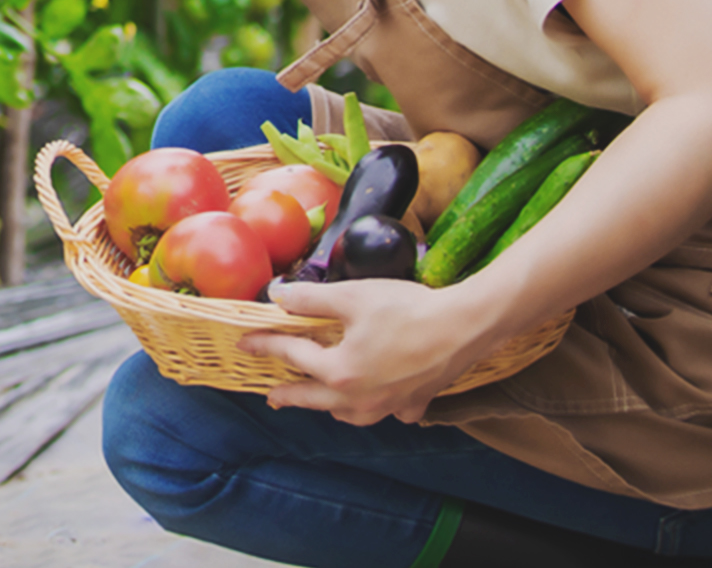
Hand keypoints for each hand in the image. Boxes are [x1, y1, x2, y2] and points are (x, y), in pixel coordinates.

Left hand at [240, 278, 496, 426]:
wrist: (465, 326)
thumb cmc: (408, 309)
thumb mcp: (352, 296)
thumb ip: (311, 299)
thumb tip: (279, 296)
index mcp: (339, 372)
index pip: (292, 355)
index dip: (266, 345)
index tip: (247, 343)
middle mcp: (360, 399)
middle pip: (314, 399)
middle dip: (290, 395)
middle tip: (272, 395)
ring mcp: (389, 406)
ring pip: (350, 414)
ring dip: (331, 406)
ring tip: (322, 398)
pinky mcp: (414, 403)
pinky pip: (389, 413)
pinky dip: (378, 408)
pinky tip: (379, 401)